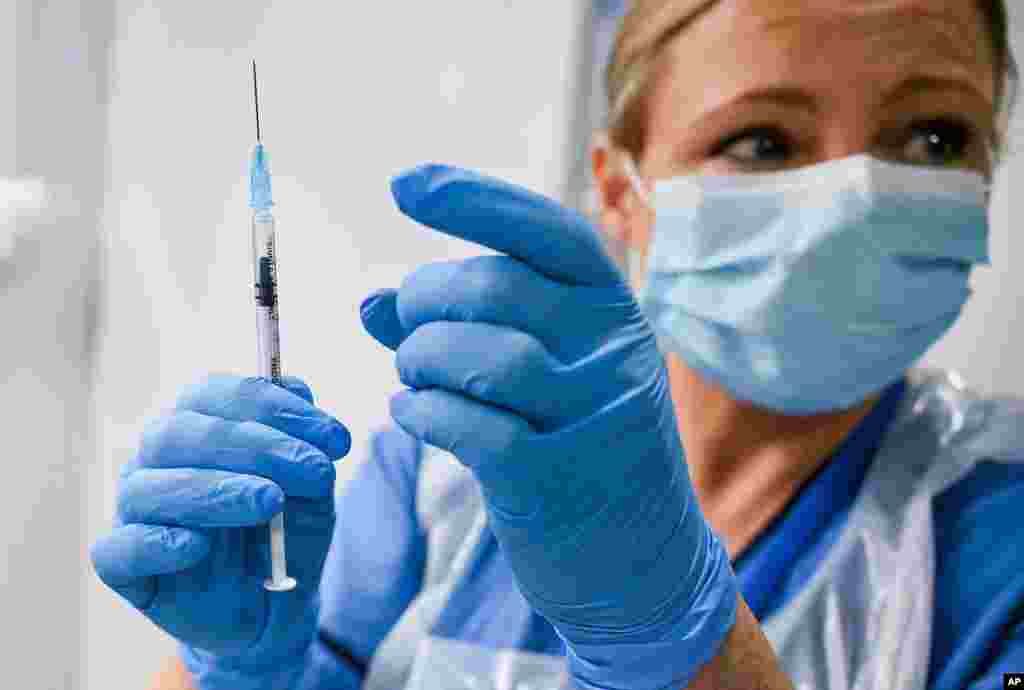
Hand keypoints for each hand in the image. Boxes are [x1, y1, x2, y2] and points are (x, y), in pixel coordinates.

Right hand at [90, 374, 350, 689]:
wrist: (278, 603)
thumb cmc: (287, 530)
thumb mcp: (313, 485)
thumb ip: (306, 438)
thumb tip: (295, 388)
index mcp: (199, 422)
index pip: (217, 393)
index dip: (274, 407)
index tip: (334, 439)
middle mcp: (158, 457)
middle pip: (180, 433)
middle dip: (256, 446)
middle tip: (313, 471)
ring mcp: (135, 509)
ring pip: (150, 487)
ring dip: (216, 490)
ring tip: (271, 502)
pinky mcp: (123, 564)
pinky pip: (120, 549)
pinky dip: (158, 543)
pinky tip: (197, 547)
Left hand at [361, 166, 737, 689]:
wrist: (642, 564)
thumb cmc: (578, 450)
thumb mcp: (544, 377)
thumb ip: (465, 329)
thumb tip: (371, 299)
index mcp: (616, 312)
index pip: (547, 231)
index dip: (472, 199)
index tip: (404, 184)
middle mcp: (616, 353)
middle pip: (495, 287)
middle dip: (424, 300)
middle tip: (404, 330)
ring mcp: (595, 417)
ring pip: (479, 354)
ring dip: (419, 358)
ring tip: (411, 377)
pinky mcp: (561, 480)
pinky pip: (468, 425)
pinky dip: (422, 412)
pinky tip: (414, 414)